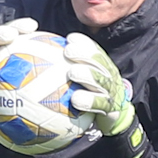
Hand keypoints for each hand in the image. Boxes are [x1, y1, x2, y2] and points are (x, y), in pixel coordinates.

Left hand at [65, 35, 148, 157]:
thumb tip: (44, 58)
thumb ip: (68, 70)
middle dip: (84, 54)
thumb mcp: (84, 81)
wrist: (113, 118)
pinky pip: (99, 104)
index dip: (84, 43)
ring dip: (86, 74)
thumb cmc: (92, 96)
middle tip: (68, 52)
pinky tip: (75, 99)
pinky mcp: (110, 108)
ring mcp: (111, 91)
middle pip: (99, 62)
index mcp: (103, 67)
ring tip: (72, 72)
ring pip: (100, 80)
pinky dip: (88, 101)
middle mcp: (109, 76)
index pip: (95, 51)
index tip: (70, 39)